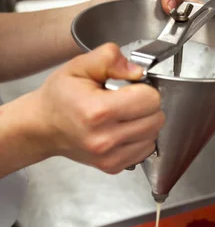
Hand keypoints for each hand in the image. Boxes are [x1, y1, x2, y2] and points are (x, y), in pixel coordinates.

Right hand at [31, 43, 163, 173]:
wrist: (44, 127)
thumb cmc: (61, 97)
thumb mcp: (79, 67)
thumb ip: (109, 59)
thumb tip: (137, 71)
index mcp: (97, 111)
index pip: (150, 99)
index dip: (145, 88)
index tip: (131, 87)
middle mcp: (104, 139)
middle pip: (156, 119)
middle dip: (147, 106)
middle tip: (127, 101)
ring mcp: (110, 157)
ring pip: (154, 136)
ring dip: (145, 123)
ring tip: (123, 116)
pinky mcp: (113, 167)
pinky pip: (145, 150)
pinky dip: (140, 139)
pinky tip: (123, 130)